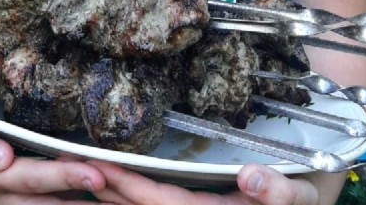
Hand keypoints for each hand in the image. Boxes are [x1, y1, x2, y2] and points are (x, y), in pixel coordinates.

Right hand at [0, 84, 105, 203]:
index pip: (32, 178)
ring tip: (116, 202)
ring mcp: (7, 200)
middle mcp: (1, 194)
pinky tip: (95, 202)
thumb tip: (3, 158)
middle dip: (83, 192)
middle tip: (116, 183)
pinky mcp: (11, 198)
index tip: (94, 174)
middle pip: (48, 198)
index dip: (63, 176)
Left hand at [87, 162, 317, 204]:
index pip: (161, 204)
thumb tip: (250, 177)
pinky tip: (101, 184)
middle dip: (103, 187)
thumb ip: (278, 192)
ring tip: (72, 169)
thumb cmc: (299, 204)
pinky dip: (123, 195)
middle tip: (65, 163)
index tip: (99, 168)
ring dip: (105, 193)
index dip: (130, 186)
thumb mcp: (300, 198)